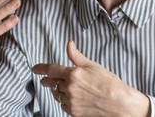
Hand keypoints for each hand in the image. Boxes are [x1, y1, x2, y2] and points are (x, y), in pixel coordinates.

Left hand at [32, 41, 150, 116]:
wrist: (120, 104)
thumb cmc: (111, 84)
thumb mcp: (94, 66)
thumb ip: (78, 57)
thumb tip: (69, 44)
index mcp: (74, 74)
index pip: (51, 69)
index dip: (41, 68)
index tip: (35, 68)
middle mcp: (70, 88)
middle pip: (51, 83)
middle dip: (47, 81)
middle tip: (45, 80)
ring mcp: (71, 101)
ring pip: (57, 95)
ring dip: (57, 91)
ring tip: (63, 88)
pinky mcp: (73, 112)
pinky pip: (63, 105)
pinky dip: (65, 101)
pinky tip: (72, 98)